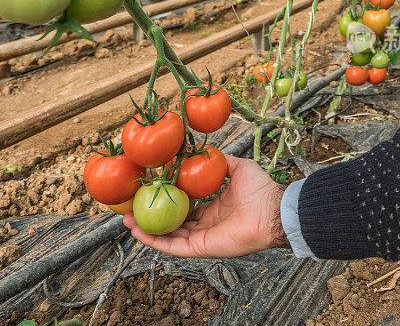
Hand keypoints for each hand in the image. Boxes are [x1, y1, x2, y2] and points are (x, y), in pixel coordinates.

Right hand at [122, 155, 288, 257]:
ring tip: (127, 220)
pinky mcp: (202, 248)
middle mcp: (207, 225)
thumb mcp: (237, 168)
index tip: (149, 192)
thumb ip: (219, 161)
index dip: (167, 201)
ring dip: (147, 230)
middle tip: (131, 208)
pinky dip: (155, 241)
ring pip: (169, 236)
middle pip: (173, 223)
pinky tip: (138, 232)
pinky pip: (174, 247)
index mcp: (215, 208)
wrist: (273, 210)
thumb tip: (204, 151)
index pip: (186, 208)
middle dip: (152, 217)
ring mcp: (203, 238)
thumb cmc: (260, 189)